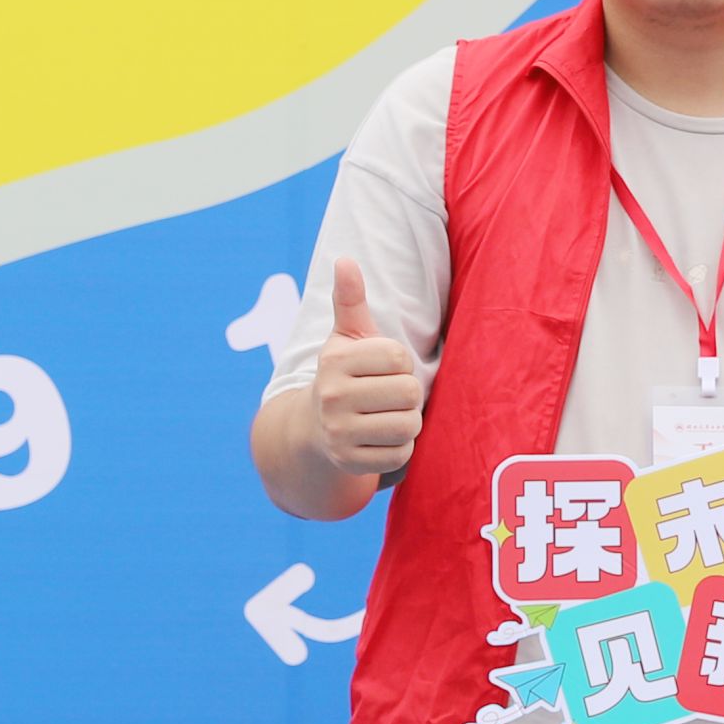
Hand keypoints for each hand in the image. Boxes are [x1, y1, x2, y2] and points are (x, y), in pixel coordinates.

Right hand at [310, 258, 424, 476]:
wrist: (313, 430)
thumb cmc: (344, 376)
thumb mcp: (345, 337)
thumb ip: (350, 300)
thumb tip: (345, 260)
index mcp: (335, 361)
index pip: (399, 356)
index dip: (400, 364)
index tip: (381, 370)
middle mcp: (332, 396)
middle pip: (409, 392)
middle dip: (407, 395)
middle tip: (386, 397)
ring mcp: (338, 433)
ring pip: (408, 425)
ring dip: (406, 422)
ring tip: (384, 416)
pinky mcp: (351, 462)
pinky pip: (401, 455)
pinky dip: (398, 449)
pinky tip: (378, 440)